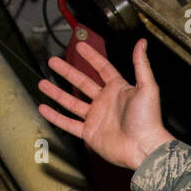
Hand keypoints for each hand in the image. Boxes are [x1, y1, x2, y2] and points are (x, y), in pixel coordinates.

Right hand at [37, 38, 174, 170]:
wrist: (143, 147)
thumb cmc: (148, 119)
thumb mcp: (147, 87)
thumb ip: (141, 64)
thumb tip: (141, 43)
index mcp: (118, 89)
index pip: (102, 68)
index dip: (91, 57)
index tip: (80, 46)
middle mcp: (105, 102)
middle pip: (82, 82)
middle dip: (67, 71)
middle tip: (53, 62)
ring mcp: (96, 118)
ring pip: (72, 102)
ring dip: (57, 92)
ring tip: (42, 83)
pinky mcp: (90, 133)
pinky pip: (69, 123)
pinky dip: (56, 117)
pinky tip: (44, 108)